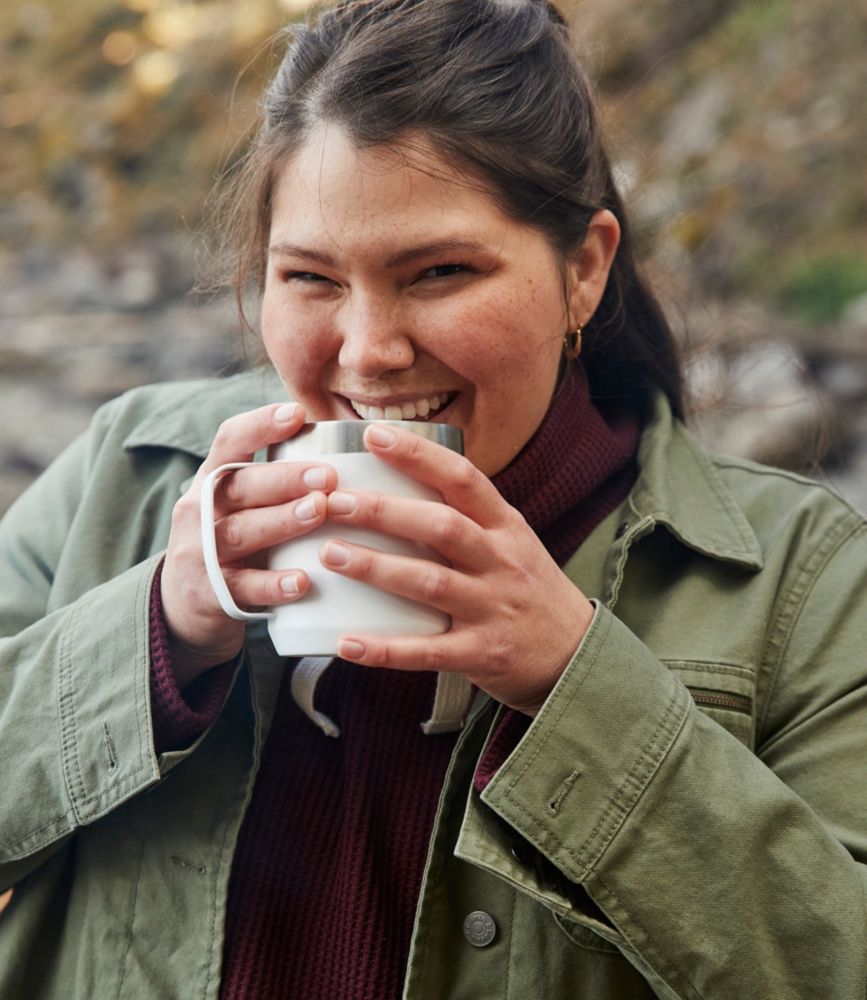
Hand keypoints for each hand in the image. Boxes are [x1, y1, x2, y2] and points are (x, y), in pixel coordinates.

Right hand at [161, 402, 337, 687]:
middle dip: (284, 478)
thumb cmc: (234, 541)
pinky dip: (273, 585)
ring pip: (240, 532)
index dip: (261, 425)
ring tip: (320, 510)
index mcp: (213, 480)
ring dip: (281, 521)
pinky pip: (243, 588)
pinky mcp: (210, 595)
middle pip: (239, 486)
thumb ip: (276, 477)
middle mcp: (200, 510)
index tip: (298, 413)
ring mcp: (201, 553)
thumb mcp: (241, 505)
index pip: (230, 441)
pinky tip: (303, 581)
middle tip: (328, 474)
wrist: (185, 606)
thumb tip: (344, 442)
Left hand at [320, 424, 594, 714]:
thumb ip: (464, 514)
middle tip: (334, 501)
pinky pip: (427, 651)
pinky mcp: (482, 654)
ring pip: (430, 583)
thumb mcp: (510, 540)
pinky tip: (345, 643)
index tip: (373, 436)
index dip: (418, 455)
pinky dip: (385, 649)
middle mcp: (501, 561)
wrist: (574, 654)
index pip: (463, 479)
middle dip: (385, 512)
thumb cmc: (526, 588)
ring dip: (377, 568)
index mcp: (505, 526)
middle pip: (442, 527)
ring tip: (330, 555)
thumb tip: (395, 476)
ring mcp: (492, 608)